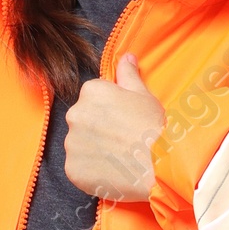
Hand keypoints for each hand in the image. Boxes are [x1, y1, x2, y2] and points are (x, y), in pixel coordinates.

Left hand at [64, 53, 166, 200]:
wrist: (156, 167)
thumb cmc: (153, 128)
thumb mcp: (144, 95)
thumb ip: (129, 75)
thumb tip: (126, 57)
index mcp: (91, 91)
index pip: (93, 98)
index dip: (110, 110)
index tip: (124, 121)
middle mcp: (75, 114)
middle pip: (84, 120)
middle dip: (98, 129)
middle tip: (122, 141)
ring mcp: (71, 143)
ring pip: (80, 145)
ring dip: (94, 151)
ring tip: (117, 159)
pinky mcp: (72, 169)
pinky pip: (79, 169)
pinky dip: (91, 171)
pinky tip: (111, 172)